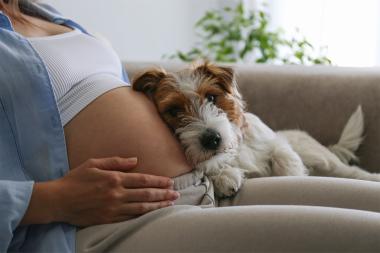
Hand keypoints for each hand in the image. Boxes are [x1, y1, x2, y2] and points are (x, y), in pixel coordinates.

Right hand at [52, 157, 178, 226]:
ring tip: (171, 204)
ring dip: (158, 205)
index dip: (158, 181)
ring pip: (141, 207)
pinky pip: (130, 218)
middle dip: (164, 194)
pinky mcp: (109, 219)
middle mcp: (117, 193)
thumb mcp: (94, 163)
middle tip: (176, 194)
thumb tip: (135, 160)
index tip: (170, 182)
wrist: (58, 200)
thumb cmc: (75, 179)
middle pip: (146, 194)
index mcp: (114, 178)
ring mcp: (113, 208)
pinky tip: (153, 214)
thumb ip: (116, 161)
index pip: (143, 180)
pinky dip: (144, 215)